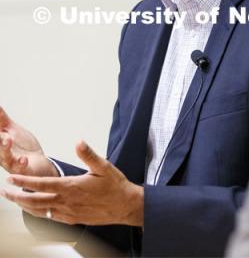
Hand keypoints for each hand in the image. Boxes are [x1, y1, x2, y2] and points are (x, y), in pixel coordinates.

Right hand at [0, 107, 57, 176]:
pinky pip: (21, 168)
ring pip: (5, 156)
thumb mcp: (12, 130)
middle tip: (2, 133)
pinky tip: (23, 159)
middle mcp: (1, 154)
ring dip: (5, 148)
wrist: (38, 163)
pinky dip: (21, 164)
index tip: (0, 128)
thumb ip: (2, 119)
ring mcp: (11, 162)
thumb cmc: (22, 146)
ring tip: (7, 139)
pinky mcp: (22, 169)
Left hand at [1, 141, 143, 226]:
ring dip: (25, 206)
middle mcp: (67, 201)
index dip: (24, 181)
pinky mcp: (73, 219)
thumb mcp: (104, 166)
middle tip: (5, 190)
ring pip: (40, 211)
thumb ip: (88, 154)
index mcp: (72, 187)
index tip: (11, 177)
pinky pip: (51, 218)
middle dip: (17, 196)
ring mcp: (69, 212)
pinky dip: (39, 213)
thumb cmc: (115, 186)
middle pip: (35, 201)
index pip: (42, 184)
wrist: (125, 206)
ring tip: (15, 200)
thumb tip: (78, 142)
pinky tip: (37, 210)